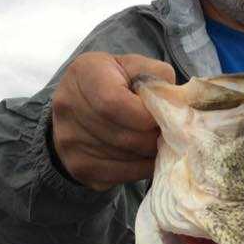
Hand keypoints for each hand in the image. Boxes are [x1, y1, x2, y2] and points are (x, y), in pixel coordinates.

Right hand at [52, 51, 175, 190]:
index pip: (114, 104)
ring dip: (150, 155)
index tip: (162, 117)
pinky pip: (120, 176)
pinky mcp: (78, 167)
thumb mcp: (134, 68)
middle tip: (168, 134)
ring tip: (157, 143)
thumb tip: (175, 107)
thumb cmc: (115, 82)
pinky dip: (141, 169)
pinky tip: (145, 156)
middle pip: (124, 136)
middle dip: (153, 138)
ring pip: (125, 159)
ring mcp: (69, 141)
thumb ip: (157, 78)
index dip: (146, 116)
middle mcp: (68, 107)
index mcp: (84, 73)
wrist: (79, 106)